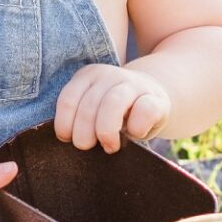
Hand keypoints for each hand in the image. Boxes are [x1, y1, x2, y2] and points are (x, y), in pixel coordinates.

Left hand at [53, 63, 171, 152]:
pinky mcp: (157, 99)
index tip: (68, 139)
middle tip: (88, 146)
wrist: (151, 99)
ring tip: (109, 146)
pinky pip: (144, 112)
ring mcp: (134, 84)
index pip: (68, 100)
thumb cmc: (114, 113)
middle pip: (88, 107)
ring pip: (113, 104)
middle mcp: (109, 75)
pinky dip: (137, 128)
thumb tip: (66, 139)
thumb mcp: (92, 109)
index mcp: (88, 76)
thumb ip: (77, 117)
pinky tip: (135, 134)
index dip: (64, 125)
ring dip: (106, 132)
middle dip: (84, 135)